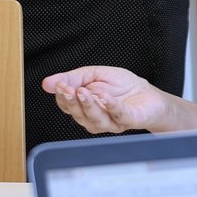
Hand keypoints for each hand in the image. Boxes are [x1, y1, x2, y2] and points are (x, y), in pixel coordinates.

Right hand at [42, 66, 176, 133]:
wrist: (149, 94)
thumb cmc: (122, 86)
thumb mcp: (94, 74)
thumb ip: (73, 78)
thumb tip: (47, 83)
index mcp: (85, 107)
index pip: (67, 105)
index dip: (62, 96)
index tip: (59, 84)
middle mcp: (96, 118)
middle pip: (78, 115)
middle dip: (71, 102)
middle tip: (67, 89)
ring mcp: (112, 122)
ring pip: (95, 120)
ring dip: (88, 106)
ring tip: (82, 92)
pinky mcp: (129, 120)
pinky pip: (118, 115)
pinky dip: (111, 106)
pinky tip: (105, 97)